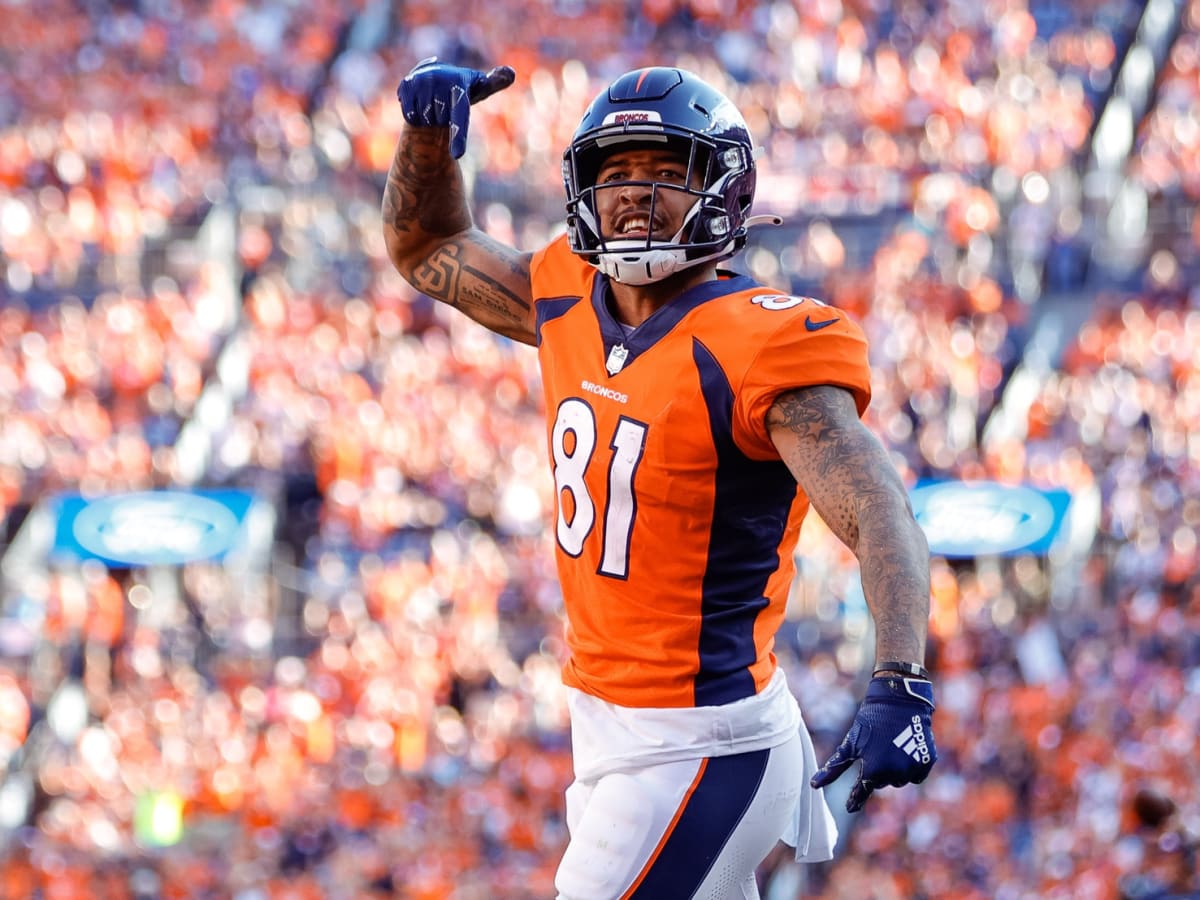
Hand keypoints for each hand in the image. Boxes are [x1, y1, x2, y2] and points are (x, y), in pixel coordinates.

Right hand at [397, 57, 515, 158]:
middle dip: (443, 120)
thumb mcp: (478, 88)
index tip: (458, 155)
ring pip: (426, 120)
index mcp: (459, 84)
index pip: (460, 116)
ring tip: (433, 104)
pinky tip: (420, 104)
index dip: (459, 136)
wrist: (431, 77)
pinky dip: (415, 116)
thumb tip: (511, 73)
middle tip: (444, 106)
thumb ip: (494, 83)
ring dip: (429, 118)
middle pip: (441, 122)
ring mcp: (421, 81)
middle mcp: (440, 80)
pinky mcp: (405, 85)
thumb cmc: (460, 88)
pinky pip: (411, 116)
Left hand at [810, 675, 936, 812]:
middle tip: (877, 749)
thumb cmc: (869, 721)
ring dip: (894, 770)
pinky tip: (905, 750)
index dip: (855, 799)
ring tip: (890, 746)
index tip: (849, 807)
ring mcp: (912, 769)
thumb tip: (813, 786)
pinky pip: (916, 775)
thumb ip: (833, 768)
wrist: (899, 700)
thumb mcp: (850, 744)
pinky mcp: (927, 763)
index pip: (862, 792)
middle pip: (882, 783)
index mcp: (873, 771)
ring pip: (899, 779)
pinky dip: (910, 767)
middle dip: (877, 770)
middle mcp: (894, 774)